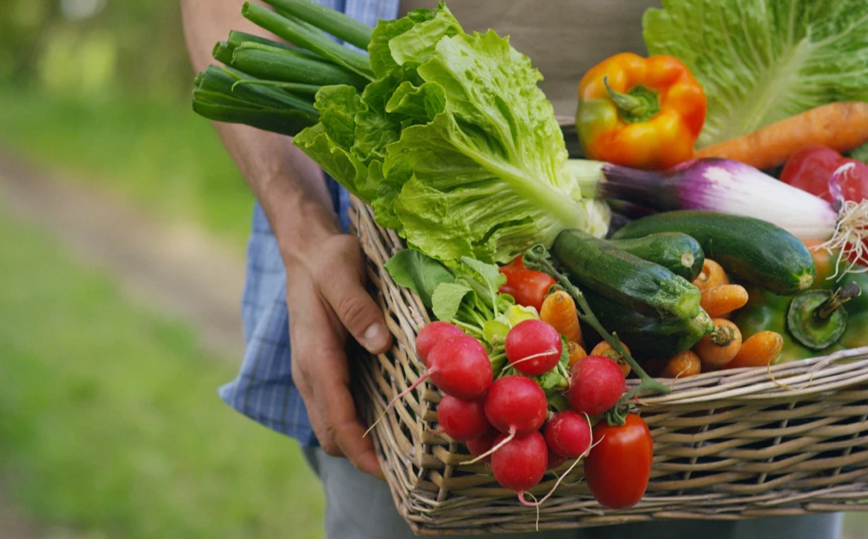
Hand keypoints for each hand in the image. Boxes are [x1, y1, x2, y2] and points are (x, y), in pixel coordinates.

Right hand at [284, 229, 392, 477]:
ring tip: (403, 451)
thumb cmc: (327, 259)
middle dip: (363, 457)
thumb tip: (379, 344)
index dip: (361, 451)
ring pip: (332, 425)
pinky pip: (337, 408)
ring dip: (360, 443)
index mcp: (315, 356)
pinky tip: (390, 419)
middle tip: (408, 467)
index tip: (388, 473)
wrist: (306, 250)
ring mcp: (313, 373)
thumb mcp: (342, 272)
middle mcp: (309, 373)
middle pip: (332, 434)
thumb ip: (356, 307)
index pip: (336, 419)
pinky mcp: (323, 369)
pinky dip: (357, 424)